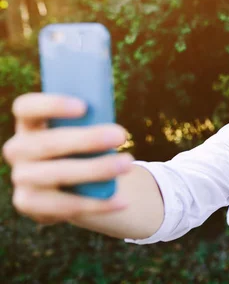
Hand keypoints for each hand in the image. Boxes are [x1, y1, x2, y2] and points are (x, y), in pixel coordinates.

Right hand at [2, 93, 132, 224]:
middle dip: (86, 139)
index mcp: (30, 122)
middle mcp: (18, 149)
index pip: (26, 107)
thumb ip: (92, 123)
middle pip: (46, 142)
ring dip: (95, 170)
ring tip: (127, 165)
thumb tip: (114, 128)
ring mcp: (21, 178)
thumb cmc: (84, 147)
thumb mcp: (85, 131)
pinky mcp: (29, 204)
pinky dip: (96, 203)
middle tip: (121, 135)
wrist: (76, 184)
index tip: (84, 106)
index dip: (51, 105)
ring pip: (56, 174)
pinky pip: (64, 205)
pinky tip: (122, 200)